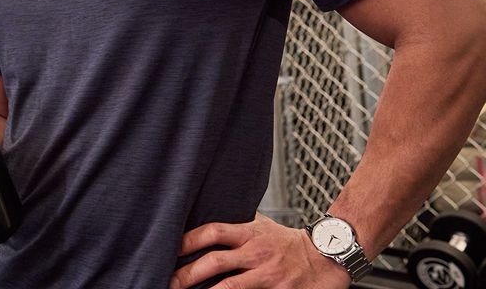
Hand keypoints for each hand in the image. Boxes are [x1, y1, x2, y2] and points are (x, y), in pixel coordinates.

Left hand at [172, 213, 350, 288]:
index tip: (169, 248)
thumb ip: (237, 224)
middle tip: (168, 282)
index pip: (213, 232)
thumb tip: (208, 216)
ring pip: (231, 286)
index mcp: (249, 233)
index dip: (189, 239)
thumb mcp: (262, 225)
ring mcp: (268, 275)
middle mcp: (256, 253)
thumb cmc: (289, 242)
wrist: (328, 256)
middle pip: (215, 261)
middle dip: (188, 273)